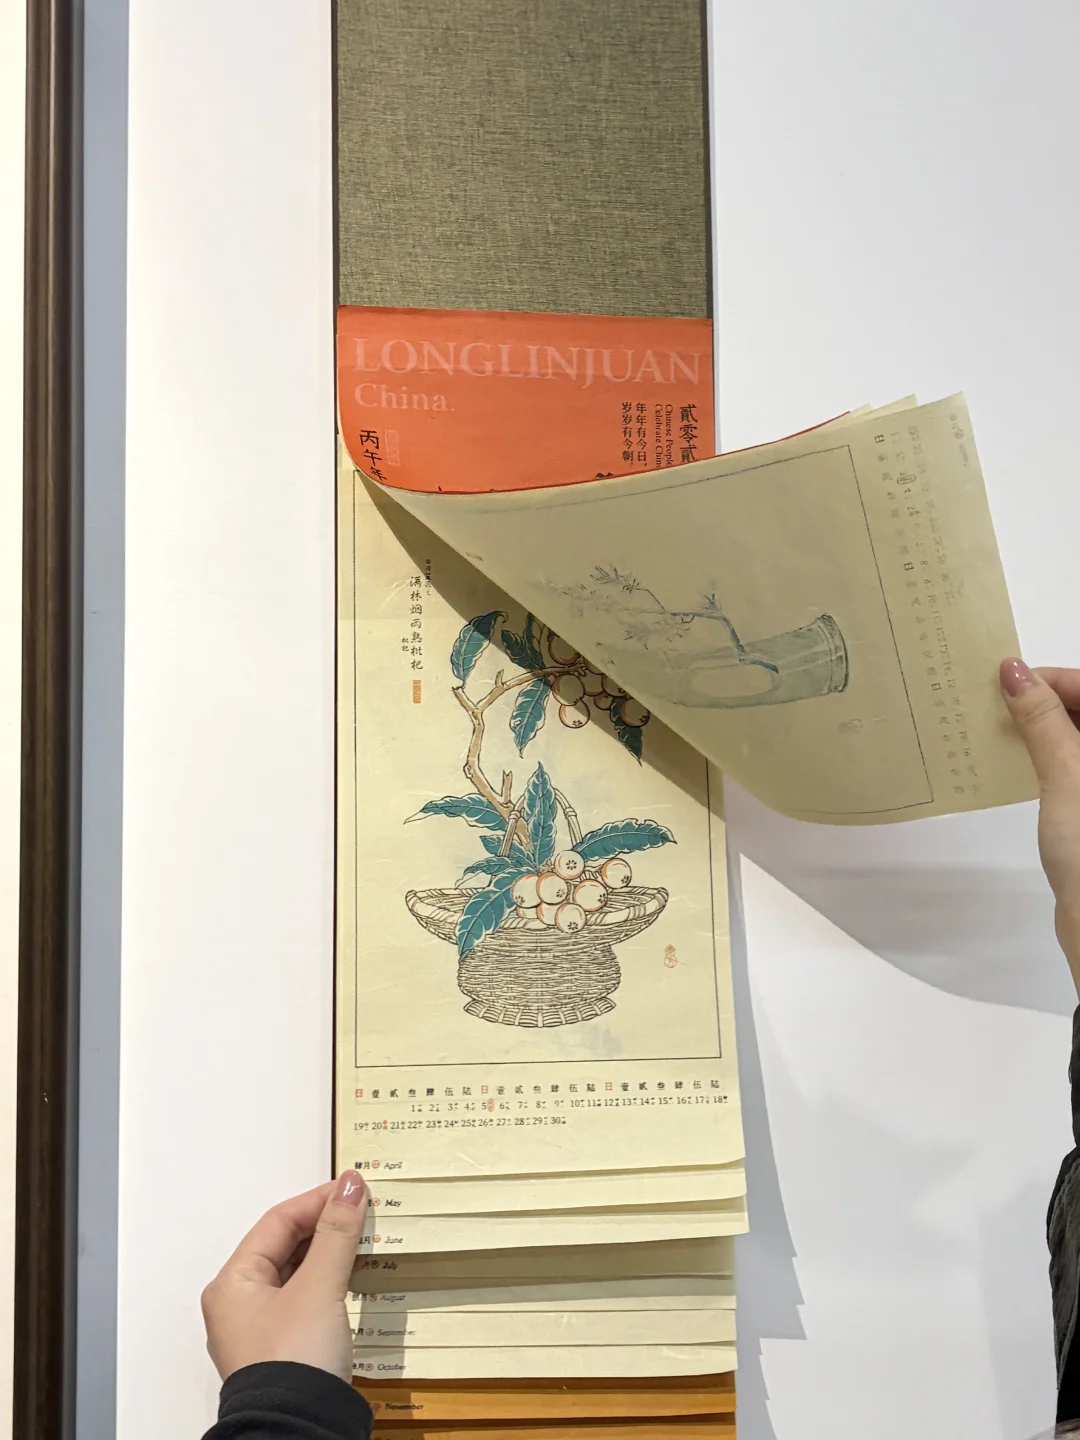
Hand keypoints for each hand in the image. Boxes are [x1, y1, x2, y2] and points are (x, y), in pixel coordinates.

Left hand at [201, 1172, 367, 1383]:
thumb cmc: (296, 1358)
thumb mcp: (320, 1287)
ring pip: (296, 1274)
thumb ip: (337, 1233)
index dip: (318, 1200)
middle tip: (364, 1212)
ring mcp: (259, 1330)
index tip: (355, 1189)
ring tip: (364, 1240)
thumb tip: (351, 1185)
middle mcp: (239, 1304)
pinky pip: (305, 1300)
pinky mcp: (283, 1351)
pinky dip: (329, 1283)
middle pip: (284, 1246)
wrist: (298, 1434)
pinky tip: (354, 1277)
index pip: (277, 1222)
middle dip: (325, 1227)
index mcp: (233, 1283)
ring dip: (329, 1255)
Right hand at [1001, 659, 1079, 989]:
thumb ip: (1043, 720)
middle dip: (1047, 702)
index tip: (1009, 681)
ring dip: (1046, 730)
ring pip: (1079, 738)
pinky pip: (1075, 765)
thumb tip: (1015, 674)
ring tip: (1005, 732)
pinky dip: (1051, 757)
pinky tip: (1022, 762)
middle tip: (1000, 704)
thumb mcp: (1066, 774)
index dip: (1053, 679)